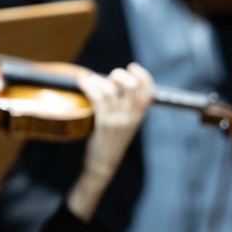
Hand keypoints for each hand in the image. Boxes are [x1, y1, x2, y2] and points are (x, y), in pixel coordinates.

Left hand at [66, 62, 152, 219]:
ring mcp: (117, 120)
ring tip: (88, 79)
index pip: (149, 92)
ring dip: (98, 80)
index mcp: (138, 117)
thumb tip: (114, 85)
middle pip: (132, 86)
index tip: (133, 67)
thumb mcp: (125, 125)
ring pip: (111, 90)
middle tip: (109, 78)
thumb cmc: (110, 142)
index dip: (144, 76)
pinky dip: (88, 86)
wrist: (103, 164)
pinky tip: (82, 82)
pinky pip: (97, 98)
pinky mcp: (103, 124)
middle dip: (120, 75)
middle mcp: (131, 117)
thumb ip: (125, 108)